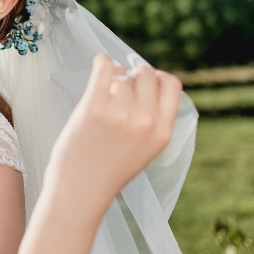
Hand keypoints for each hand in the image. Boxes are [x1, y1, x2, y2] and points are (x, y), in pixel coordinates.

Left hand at [44, 54, 181, 220]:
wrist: (81, 190)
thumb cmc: (108, 169)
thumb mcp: (145, 148)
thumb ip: (151, 119)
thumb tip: (145, 80)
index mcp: (162, 132)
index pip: (172, 85)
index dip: (157, 79)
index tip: (143, 85)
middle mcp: (145, 121)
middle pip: (147, 74)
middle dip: (134, 76)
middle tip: (119, 88)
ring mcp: (120, 114)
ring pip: (122, 74)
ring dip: (112, 79)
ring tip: (103, 98)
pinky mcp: (94, 108)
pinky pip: (104, 66)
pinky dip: (102, 62)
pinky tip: (99, 67)